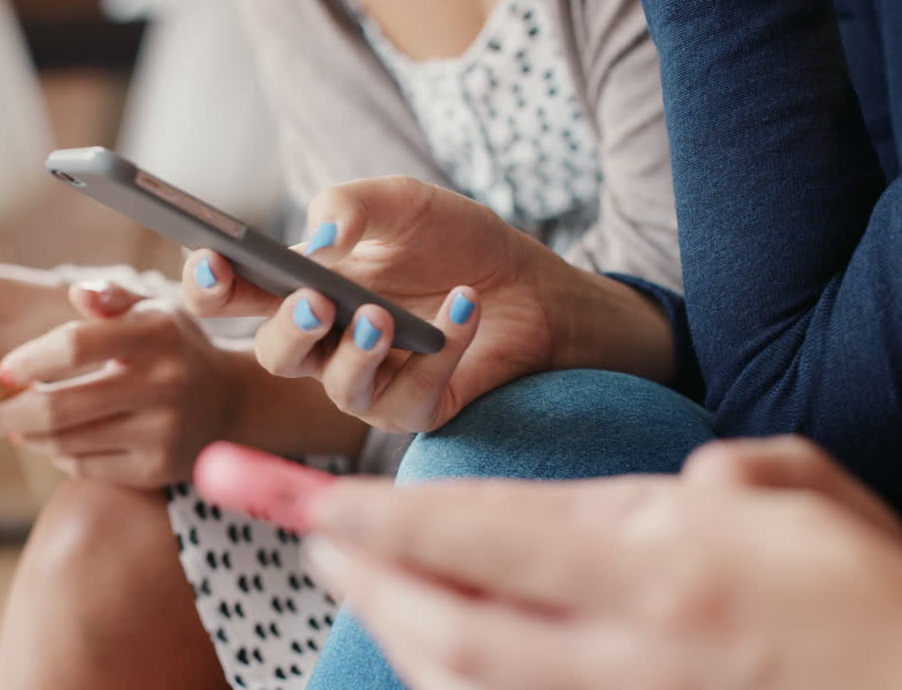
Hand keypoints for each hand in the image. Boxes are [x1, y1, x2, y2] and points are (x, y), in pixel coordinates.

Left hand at [0, 281, 238, 487]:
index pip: (74, 344)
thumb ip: (113, 297)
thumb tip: (78, 294)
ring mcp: (161, 432)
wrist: (235, 404)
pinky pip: (86, 468)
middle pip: (59, 407)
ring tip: (15, 425)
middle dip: (7, 413)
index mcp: (156, 335)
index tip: (2, 371)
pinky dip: (61, 455)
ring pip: (66, 443)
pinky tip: (57, 442)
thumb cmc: (178, 349)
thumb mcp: (156, 311)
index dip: (28, 359)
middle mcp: (163, 385)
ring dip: (28, 436)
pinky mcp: (156, 470)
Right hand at [181, 176, 670, 433]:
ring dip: (356, 352)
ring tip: (382, 317)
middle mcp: (321, 342)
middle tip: (314, 300)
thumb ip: (350, 205)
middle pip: (271, 354)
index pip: (229, 295)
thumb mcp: (402, 202)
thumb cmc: (453, 241)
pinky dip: (440, 351)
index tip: (212, 259)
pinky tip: (463, 308)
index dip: (207, 283)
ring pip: (333, 388)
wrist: (530, 284)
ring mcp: (365, 382)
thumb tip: (319, 241)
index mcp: (298, 286)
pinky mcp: (414, 410)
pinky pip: (410, 397)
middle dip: (286, 329)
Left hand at [306, 436, 901, 689]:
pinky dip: (454, 676)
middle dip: (358, 577)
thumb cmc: (882, 594)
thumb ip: (721, 477)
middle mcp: (624, 648)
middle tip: (302, 528)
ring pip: (464, 682)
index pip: (480, 535)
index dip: (378, 518)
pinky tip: (431, 640)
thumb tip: (684, 487)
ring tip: (352, 574)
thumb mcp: (810, 497)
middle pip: (445, 623)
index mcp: (659, 566)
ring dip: (393, 628)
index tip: (305, 497)